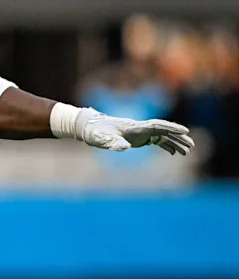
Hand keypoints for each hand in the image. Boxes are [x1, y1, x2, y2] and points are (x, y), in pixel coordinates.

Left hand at [75, 108, 193, 154]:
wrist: (88, 127)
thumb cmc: (95, 132)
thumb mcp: (102, 139)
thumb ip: (113, 142)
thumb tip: (124, 148)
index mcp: (134, 127)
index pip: (156, 126)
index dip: (170, 127)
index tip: (184, 131)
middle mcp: (139, 128)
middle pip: (162, 130)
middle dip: (177, 136)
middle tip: (191, 145)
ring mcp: (139, 132)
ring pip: (161, 136)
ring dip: (174, 142)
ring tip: (187, 151)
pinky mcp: (136, 137)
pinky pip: (155, 140)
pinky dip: (166, 145)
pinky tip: (173, 153)